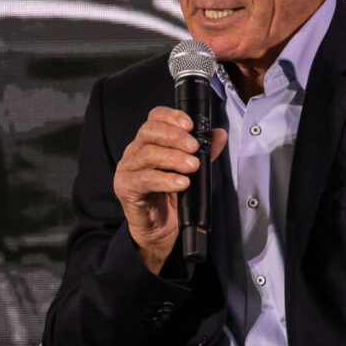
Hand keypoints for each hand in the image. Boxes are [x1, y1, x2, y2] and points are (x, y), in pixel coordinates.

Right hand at [112, 106, 226, 273]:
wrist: (158, 228)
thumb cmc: (170, 196)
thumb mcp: (190, 171)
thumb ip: (203, 152)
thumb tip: (219, 134)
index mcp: (148, 142)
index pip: (155, 118)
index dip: (171, 116)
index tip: (190, 124)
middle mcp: (135, 151)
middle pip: (149, 131)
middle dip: (174, 136)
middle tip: (194, 148)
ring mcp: (127, 168)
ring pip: (147, 154)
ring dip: (174, 158)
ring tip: (193, 166)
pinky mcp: (125, 187)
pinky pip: (144, 179)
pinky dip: (165, 179)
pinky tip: (181, 183)